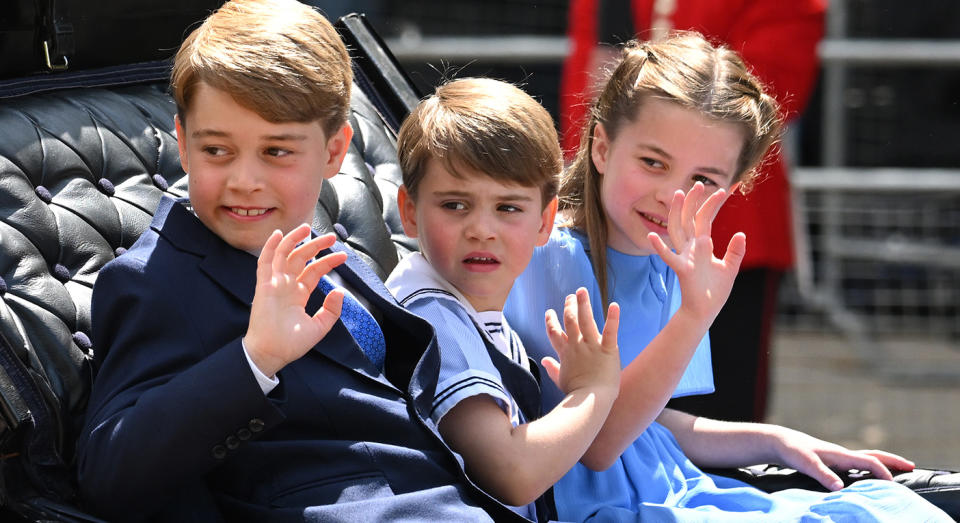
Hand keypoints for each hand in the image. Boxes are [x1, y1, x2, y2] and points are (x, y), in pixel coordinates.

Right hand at [245, 225, 347, 376]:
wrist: (271, 353)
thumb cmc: (291, 344)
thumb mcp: (319, 327)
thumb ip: (331, 311)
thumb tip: (340, 292)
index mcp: (298, 294)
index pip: (314, 271)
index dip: (328, 262)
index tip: (343, 257)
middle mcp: (286, 286)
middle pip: (301, 258)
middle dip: (316, 246)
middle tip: (332, 237)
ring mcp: (274, 284)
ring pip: (283, 255)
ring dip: (294, 240)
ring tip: (307, 228)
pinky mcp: (263, 286)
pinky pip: (265, 262)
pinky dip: (271, 247)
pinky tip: (278, 234)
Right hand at [541, 288, 620, 397]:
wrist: (590, 401)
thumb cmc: (576, 393)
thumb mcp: (560, 380)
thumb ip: (552, 368)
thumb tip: (544, 360)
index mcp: (565, 353)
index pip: (554, 333)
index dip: (551, 321)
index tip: (549, 312)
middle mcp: (577, 345)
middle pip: (570, 321)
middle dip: (569, 307)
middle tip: (570, 296)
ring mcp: (592, 346)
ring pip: (586, 320)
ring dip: (583, 304)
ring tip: (582, 291)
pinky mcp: (608, 349)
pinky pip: (610, 331)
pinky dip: (613, 317)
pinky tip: (614, 305)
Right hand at [648, 182, 745, 323]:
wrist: (705, 311)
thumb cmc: (714, 292)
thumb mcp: (730, 269)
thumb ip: (735, 252)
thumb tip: (741, 234)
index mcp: (702, 245)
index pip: (705, 219)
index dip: (713, 204)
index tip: (724, 189)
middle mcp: (691, 248)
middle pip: (690, 219)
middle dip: (694, 201)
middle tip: (699, 183)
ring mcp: (685, 257)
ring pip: (678, 230)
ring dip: (677, 213)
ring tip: (678, 195)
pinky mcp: (682, 270)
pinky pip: (669, 257)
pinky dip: (660, 248)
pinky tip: (652, 236)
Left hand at [770, 425, 915, 490]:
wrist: (780, 442)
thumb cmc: (793, 451)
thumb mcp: (805, 463)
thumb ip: (822, 474)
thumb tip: (839, 488)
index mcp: (840, 454)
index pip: (869, 461)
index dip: (883, 472)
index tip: (894, 484)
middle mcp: (842, 454)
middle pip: (873, 455)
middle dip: (893, 461)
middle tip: (911, 466)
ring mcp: (838, 456)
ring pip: (866, 458)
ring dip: (883, 463)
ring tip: (896, 470)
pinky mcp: (832, 460)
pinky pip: (857, 463)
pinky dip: (869, 467)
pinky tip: (868, 475)